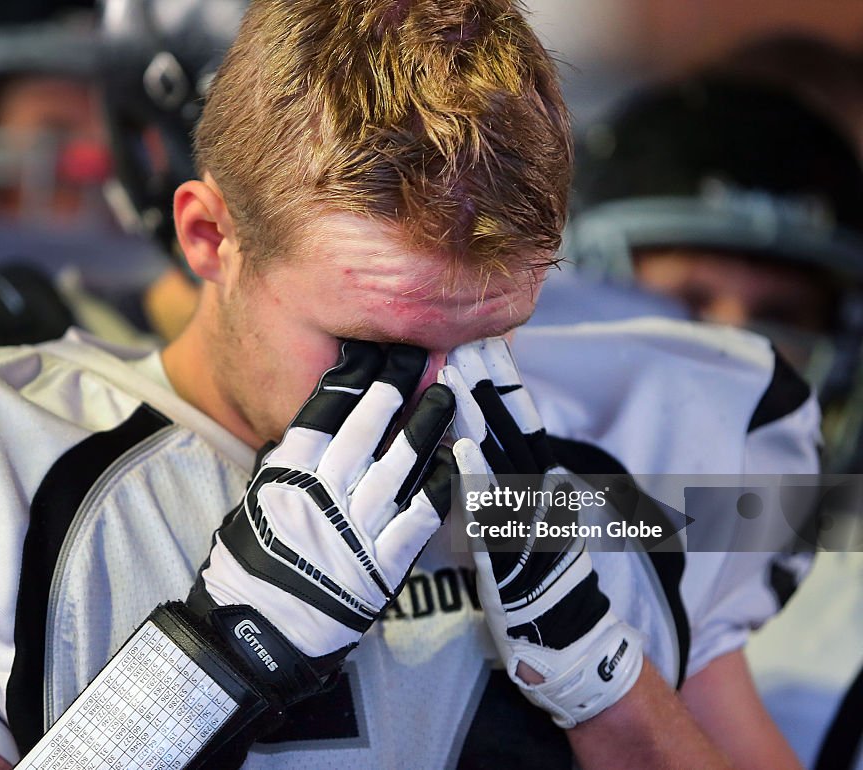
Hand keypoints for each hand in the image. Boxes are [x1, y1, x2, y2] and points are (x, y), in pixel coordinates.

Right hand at [186, 340, 455, 705]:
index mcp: (288, 473)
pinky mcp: (383, 564)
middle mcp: (323, 492)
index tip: (371, 349)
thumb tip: (308, 429)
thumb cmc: (250, 565)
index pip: (324, 410)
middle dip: (393, 385)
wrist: (257, 632)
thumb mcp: (257, 500)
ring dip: (425, 426)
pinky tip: (457, 459)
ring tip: (447, 394)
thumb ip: (286, 464)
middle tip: (416, 353)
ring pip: (400, 464)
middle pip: (365, 427)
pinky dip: (441, 487)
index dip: (351, 376)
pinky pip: (420, 516)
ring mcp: (356, 527)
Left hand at [440, 337, 642, 727]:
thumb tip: (465, 445)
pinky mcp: (512, 548)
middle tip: (462, 332)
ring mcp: (527, 516)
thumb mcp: (516, 517)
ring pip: (500, 452)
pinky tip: (459, 446)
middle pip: (510, 423)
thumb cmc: (533, 574)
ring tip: (456, 370)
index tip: (481, 336)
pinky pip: (491, 507)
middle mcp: (538, 489)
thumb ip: (496, 481)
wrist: (566, 634)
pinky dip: (477, 474)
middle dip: (486, 377)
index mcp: (538, 479)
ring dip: (478, 411)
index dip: (500, 377)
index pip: (519, 418)